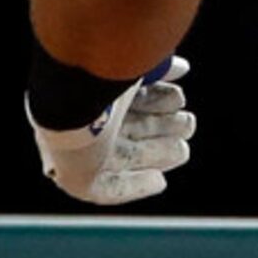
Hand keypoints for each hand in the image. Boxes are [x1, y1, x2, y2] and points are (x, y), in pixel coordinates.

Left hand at [29, 55, 194, 204]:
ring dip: (158, 155)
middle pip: (133, 130)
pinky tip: (158, 181)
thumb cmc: (102, 80)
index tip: (179, 102)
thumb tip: (182, 68)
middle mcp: (88, 122)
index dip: (158, 103)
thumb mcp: (138, 69)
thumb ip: (160, 68)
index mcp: (98, 95)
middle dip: (165, 128)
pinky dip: (135, 185)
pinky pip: (108, 189)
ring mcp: (82, 151)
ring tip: (181, 150)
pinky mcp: (77, 178)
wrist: (70, 100)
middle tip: (187, 125)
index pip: (132, 102)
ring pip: (127, 158)